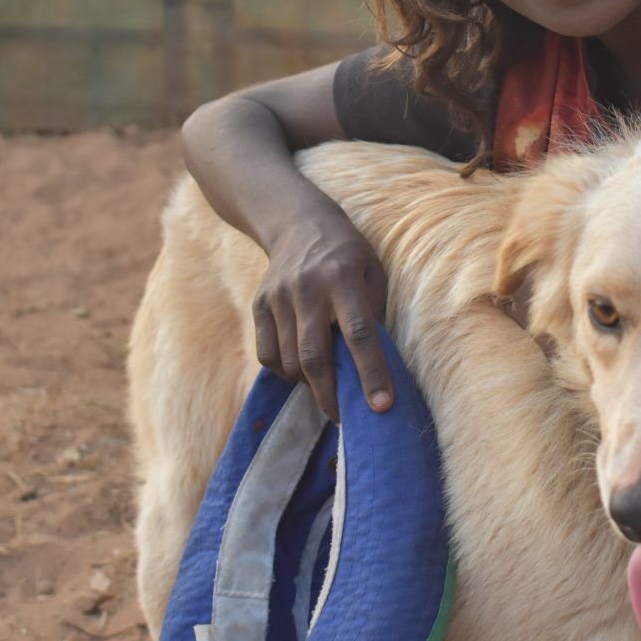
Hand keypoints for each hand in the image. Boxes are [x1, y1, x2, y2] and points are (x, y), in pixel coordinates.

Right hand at [251, 209, 390, 422]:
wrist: (298, 222)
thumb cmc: (348, 254)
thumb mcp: (373, 272)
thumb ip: (374, 313)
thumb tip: (373, 365)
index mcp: (345, 279)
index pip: (360, 335)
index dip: (371, 374)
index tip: (382, 406)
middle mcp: (308, 289)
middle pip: (315, 357)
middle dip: (330, 396)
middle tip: (344, 418)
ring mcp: (278, 297)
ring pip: (289, 361)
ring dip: (308, 384)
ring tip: (325, 387)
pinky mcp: (259, 304)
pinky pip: (267, 354)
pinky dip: (284, 371)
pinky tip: (299, 369)